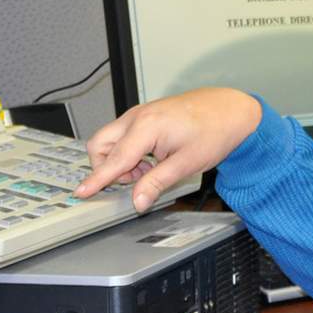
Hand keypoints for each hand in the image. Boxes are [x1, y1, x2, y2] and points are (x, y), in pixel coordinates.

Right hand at [75, 88, 261, 211]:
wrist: (231, 110)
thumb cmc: (214, 131)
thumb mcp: (186, 163)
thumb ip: (156, 183)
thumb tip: (138, 202)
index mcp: (146, 127)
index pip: (114, 159)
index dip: (97, 179)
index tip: (81, 192)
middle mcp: (137, 116)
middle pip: (100, 145)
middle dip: (108, 167)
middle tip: (135, 180)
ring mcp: (139, 114)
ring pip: (110, 140)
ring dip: (121, 161)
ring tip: (150, 170)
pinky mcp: (145, 116)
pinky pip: (124, 136)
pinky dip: (130, 152)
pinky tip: (153, 159)